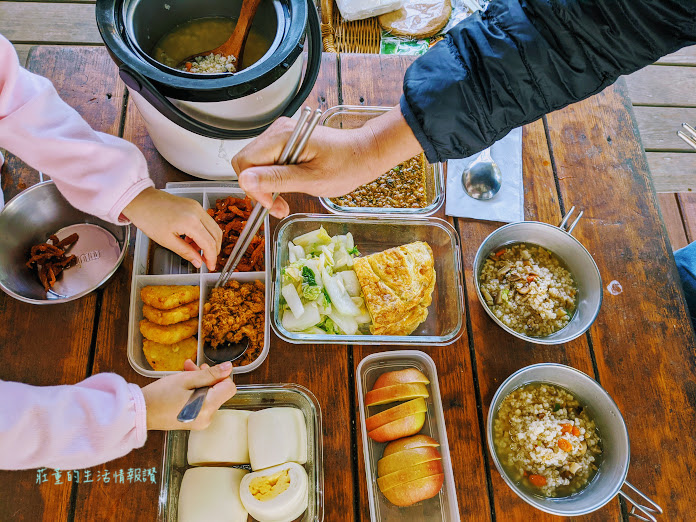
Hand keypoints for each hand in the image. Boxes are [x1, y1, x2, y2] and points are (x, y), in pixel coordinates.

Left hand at [122, 187, 222, 270]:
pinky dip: (204, 232)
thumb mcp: (166, 241)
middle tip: (207, 261)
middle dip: (214, 250)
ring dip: (209, 241)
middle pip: (216, 234)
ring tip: (196, 251)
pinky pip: (206, 220)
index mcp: (191, 222)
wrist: (139, 200)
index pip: (209, 243)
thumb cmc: (148, 219)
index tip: (210, 267)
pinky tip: (192, 240)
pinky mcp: (194, 205)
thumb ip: (186, 252)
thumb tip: (198, 263)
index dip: (212, 258)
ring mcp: (197, 206)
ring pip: (213, 227)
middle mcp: (198, 212)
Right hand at [141, 360, 235, 430]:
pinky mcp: (193, 422)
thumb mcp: (186, 379)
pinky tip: (183, 383)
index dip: (221, 376)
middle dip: (208, 377)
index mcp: (208, 407)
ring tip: (185, 371)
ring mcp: (200, 422)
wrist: (140, 413)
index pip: (229, 388)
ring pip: (209, 396)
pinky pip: (201, 403)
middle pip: (218, 392)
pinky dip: (195, 392)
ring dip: (199, 382)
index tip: (206, 369)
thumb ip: (210, 374)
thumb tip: (229, 367)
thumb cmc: (160, 395)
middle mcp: (208, 418)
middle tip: (192, 366)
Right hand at [232, 106, 422, 217]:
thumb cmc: (345, 166)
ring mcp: (281, 135)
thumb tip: (245, 181)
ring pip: (257, 165)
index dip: (253, 187)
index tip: (271, 203)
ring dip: (267, 186)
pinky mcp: (286, 142)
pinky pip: (268, 162)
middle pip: (247, 163)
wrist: (365, 153)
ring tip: (285, 201)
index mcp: (282, 137)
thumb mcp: (311, 179)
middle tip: (279, 206)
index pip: (244, 163)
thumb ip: (276, 179)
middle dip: (259, 189)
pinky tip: (289, 187)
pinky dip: (275, 179)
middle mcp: (277, 131)